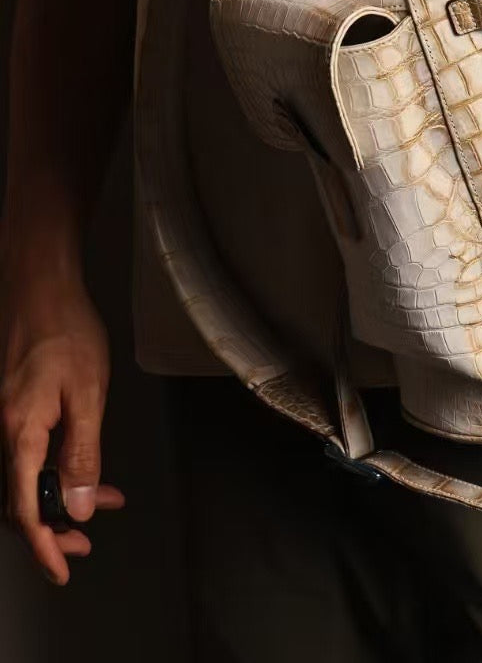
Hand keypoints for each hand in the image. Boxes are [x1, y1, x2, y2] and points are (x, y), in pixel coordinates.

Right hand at [0, 263, 123, 583]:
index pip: (24, 509)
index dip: (43, 546)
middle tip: (82, 545)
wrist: (40, 286)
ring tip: (96, 506)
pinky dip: (54, 472)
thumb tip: (80, 507)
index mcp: (18, 434)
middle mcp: (2, 433)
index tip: (61, 570)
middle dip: (50, 530)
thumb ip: (83, 453)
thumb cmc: (66, 330)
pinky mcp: (12, 409)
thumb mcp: (87, 393)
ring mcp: (4, 422)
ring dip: (56, 501)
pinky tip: (83, 467)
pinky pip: (27, 455)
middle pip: (17, 502)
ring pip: (23, 481)